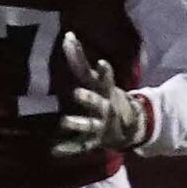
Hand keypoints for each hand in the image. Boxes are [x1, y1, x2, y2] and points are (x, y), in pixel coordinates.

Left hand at [49, 43, 157, 157]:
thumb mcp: (98, 79)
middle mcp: (105, 107)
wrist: (132, 127)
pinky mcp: (96, 141)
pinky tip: (54, 152)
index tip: (99, 62)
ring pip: (90, 125)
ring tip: (64, 122)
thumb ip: (80, 60)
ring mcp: (101, 126)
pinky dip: (67, 149)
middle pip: (98, 102)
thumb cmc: (108, 97)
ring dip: (78, 124)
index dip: (99, 69)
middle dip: (89, 98)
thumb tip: (67, 35)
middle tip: (77, 93)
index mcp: (105, 91)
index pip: (98, 77)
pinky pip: (80, 146)